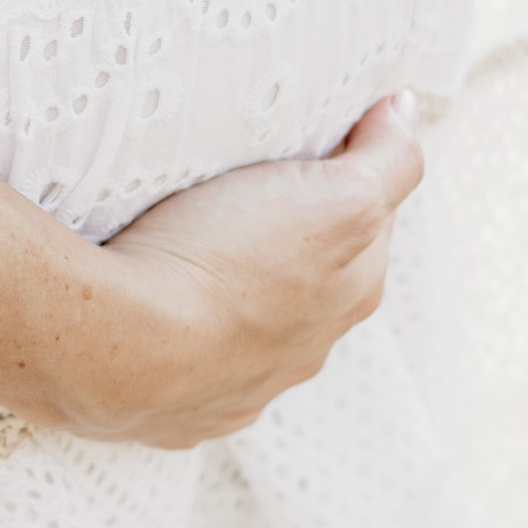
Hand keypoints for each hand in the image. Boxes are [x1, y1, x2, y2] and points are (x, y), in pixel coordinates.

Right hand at [63, 95, 423, 447]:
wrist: (122, 348)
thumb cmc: (223, 262)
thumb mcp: (338, 195)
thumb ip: (389, 157)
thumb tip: (405, 116)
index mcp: (352, 292)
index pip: (367, 217)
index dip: (340, 171)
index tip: (301, 140)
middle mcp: (308, 350)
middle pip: (311, 273)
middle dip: (287, 235)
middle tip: (239, 188)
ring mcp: (244, 388)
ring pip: (252, 326)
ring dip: (235, 293)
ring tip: (189, 248)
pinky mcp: (183, 412)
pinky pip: (194, 368)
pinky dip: (185, 339)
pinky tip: (159, 311)